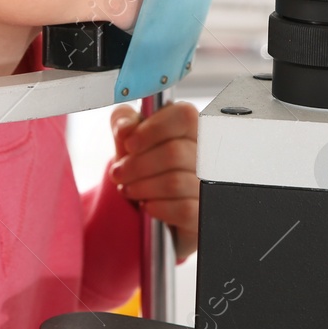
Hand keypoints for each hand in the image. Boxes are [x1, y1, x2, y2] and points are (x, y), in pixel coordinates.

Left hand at [109, 100, 198, 262]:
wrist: (151, 202)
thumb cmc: (144, 163)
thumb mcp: (130, 139)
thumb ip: (123, 121)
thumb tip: (126, 127)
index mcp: (192, 128)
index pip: (184, 116)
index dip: (153, 129)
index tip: (129, 143)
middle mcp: (207, 154)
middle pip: (174, 153)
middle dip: (137, 165)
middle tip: (118, 173)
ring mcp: (209, 184)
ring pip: (174, 182)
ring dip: (142, 187)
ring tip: (128, 189)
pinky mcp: (204, 212)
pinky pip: (183, 209)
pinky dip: (157, 207)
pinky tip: (146, 205)